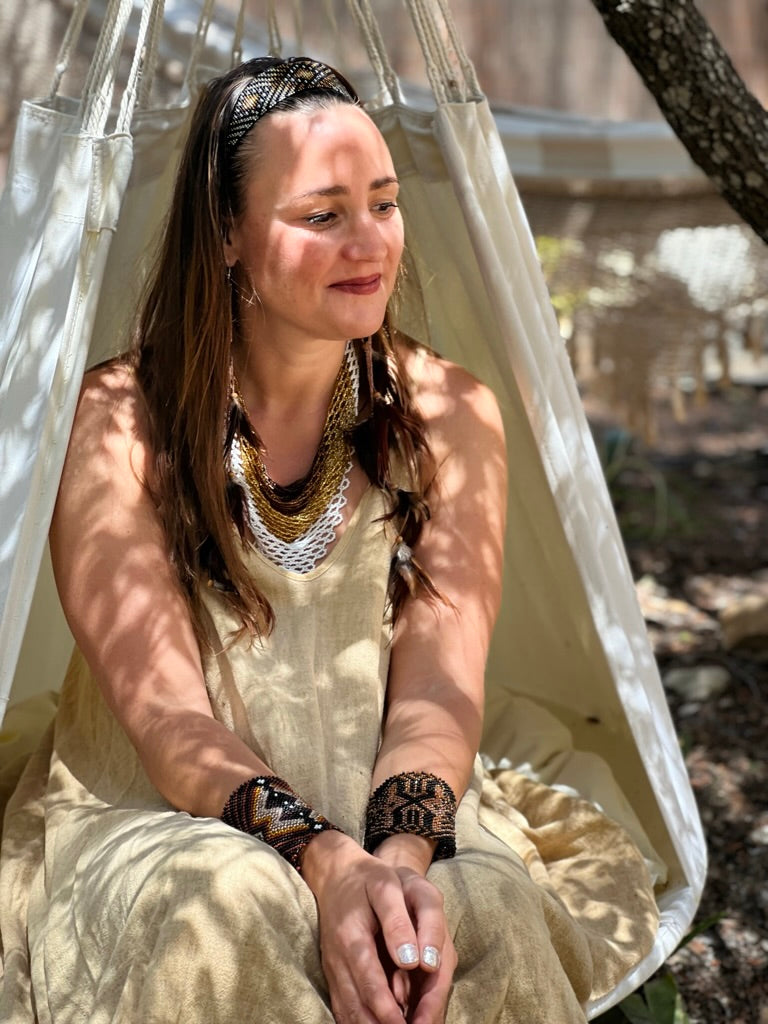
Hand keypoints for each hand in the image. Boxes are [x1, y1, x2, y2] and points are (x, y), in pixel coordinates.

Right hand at [301, 831, 454, 1023]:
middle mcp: (337, 957)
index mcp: (351, 936)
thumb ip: (399, 921)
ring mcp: (333, 968)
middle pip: (356, 1005)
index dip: (387, 1009)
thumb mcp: (388, 886)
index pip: (369, 982)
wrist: (337, 873)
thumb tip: (412, 960)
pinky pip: (343, 1006)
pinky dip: (356, 1021)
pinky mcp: (334, 972)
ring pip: (348, 1011)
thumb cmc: (370, 877)